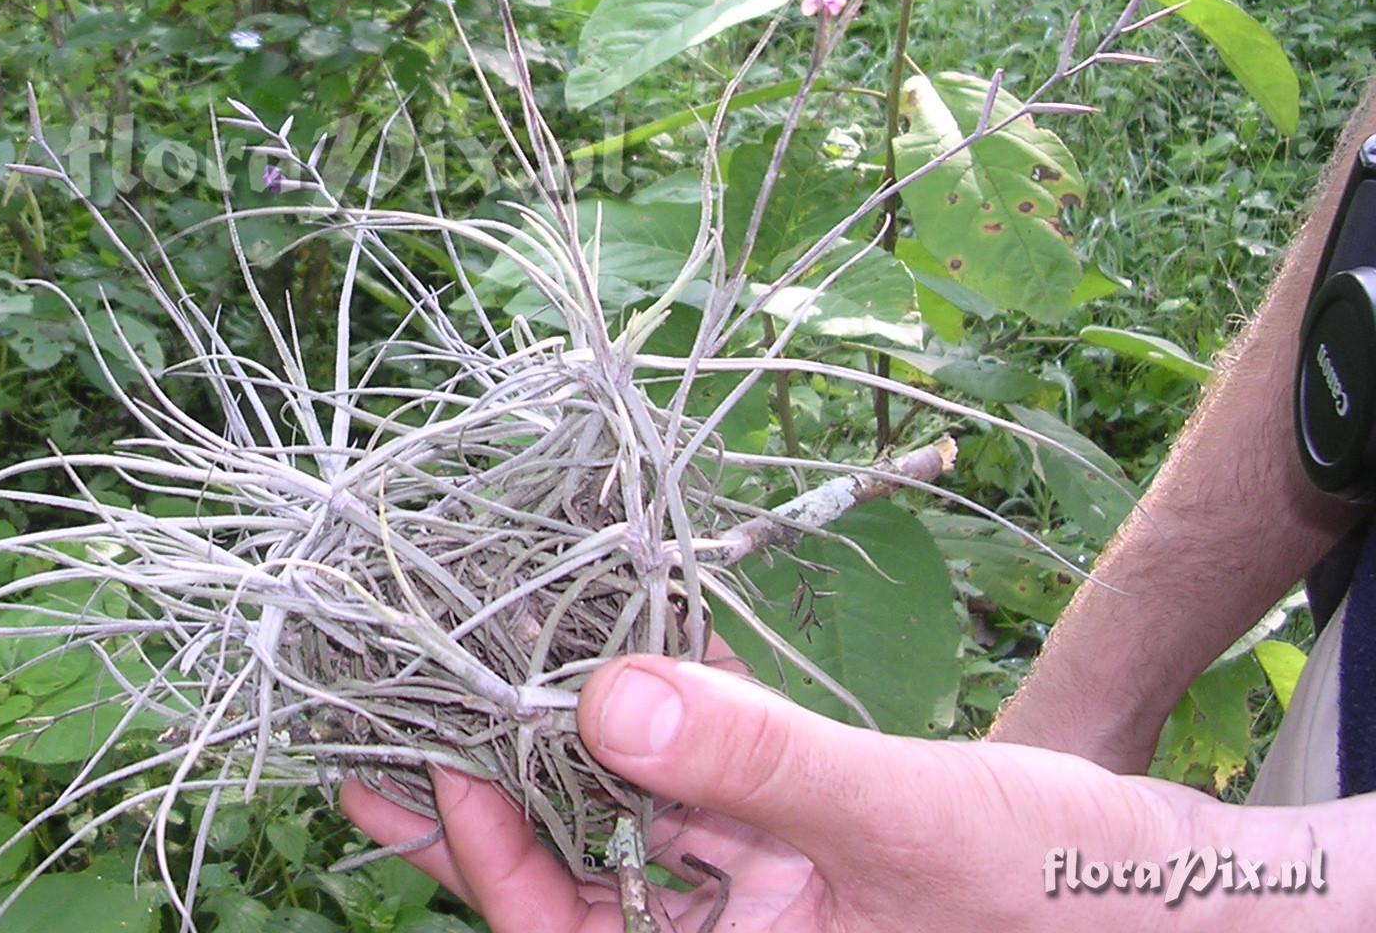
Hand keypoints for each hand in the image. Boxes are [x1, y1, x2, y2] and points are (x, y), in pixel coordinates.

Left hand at [342, 656, 1326, 931]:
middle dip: (480, 800)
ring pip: (626, 825)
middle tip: (378, 720)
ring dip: (559, 748)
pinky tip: (622, 658)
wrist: (1188, 903)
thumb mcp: (908, 824)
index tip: (416, 754)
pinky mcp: (795, 852)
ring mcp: (764, 906)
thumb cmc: (1071, 895)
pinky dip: (661, 728)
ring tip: (470, 666)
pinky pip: (700, 792)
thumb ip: (761, 764)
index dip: (483, 855)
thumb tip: (609, 698)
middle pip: (569, 883)